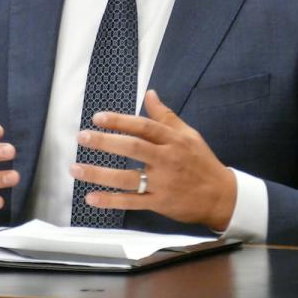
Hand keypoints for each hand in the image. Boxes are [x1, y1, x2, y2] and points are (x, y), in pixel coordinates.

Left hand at [69, 89, 236, 230]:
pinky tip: (92, 198)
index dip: (120, 121)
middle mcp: (167, 160)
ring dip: (99, 173)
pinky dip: (111, 201)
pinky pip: (131, 202)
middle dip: (105, 142)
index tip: (98, 118)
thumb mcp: (188, 134)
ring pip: (128, 177)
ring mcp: (162, 183)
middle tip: (82, 137)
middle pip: (133, 148)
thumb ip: (165, 116)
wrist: (221, 196)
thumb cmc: (202, 162)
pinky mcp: (160, 203)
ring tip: (76, 168)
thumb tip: (150, 94)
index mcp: (173, 140)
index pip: (143, 126)